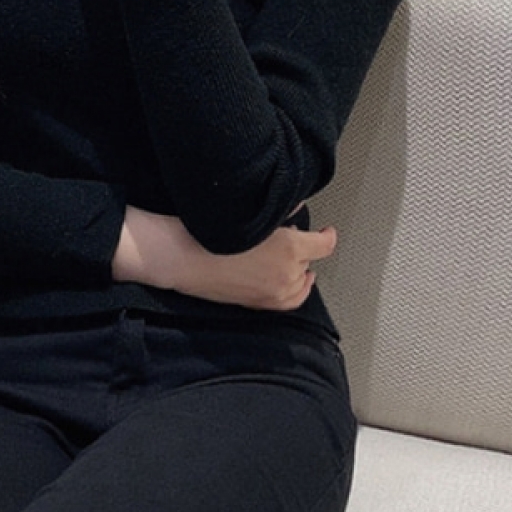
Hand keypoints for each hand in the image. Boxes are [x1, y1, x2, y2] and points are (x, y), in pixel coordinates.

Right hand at [113, 206, 337, 311]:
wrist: (184, 257)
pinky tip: (290, 283)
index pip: (324, 245)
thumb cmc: (212, 232)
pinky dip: (294, 290)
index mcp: (290, 248)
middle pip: (308, 260)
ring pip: (301, 282)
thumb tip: (295, 208)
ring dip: (300, 270)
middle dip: (303, 248)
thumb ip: (280, 212)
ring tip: (295, 260)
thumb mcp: (252, 214)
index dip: (328, 235)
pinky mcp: (259, 303)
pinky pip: (288, 300)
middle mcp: (287, 274)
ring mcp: (274, 292)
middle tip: (291, 235)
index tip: (327, 231)